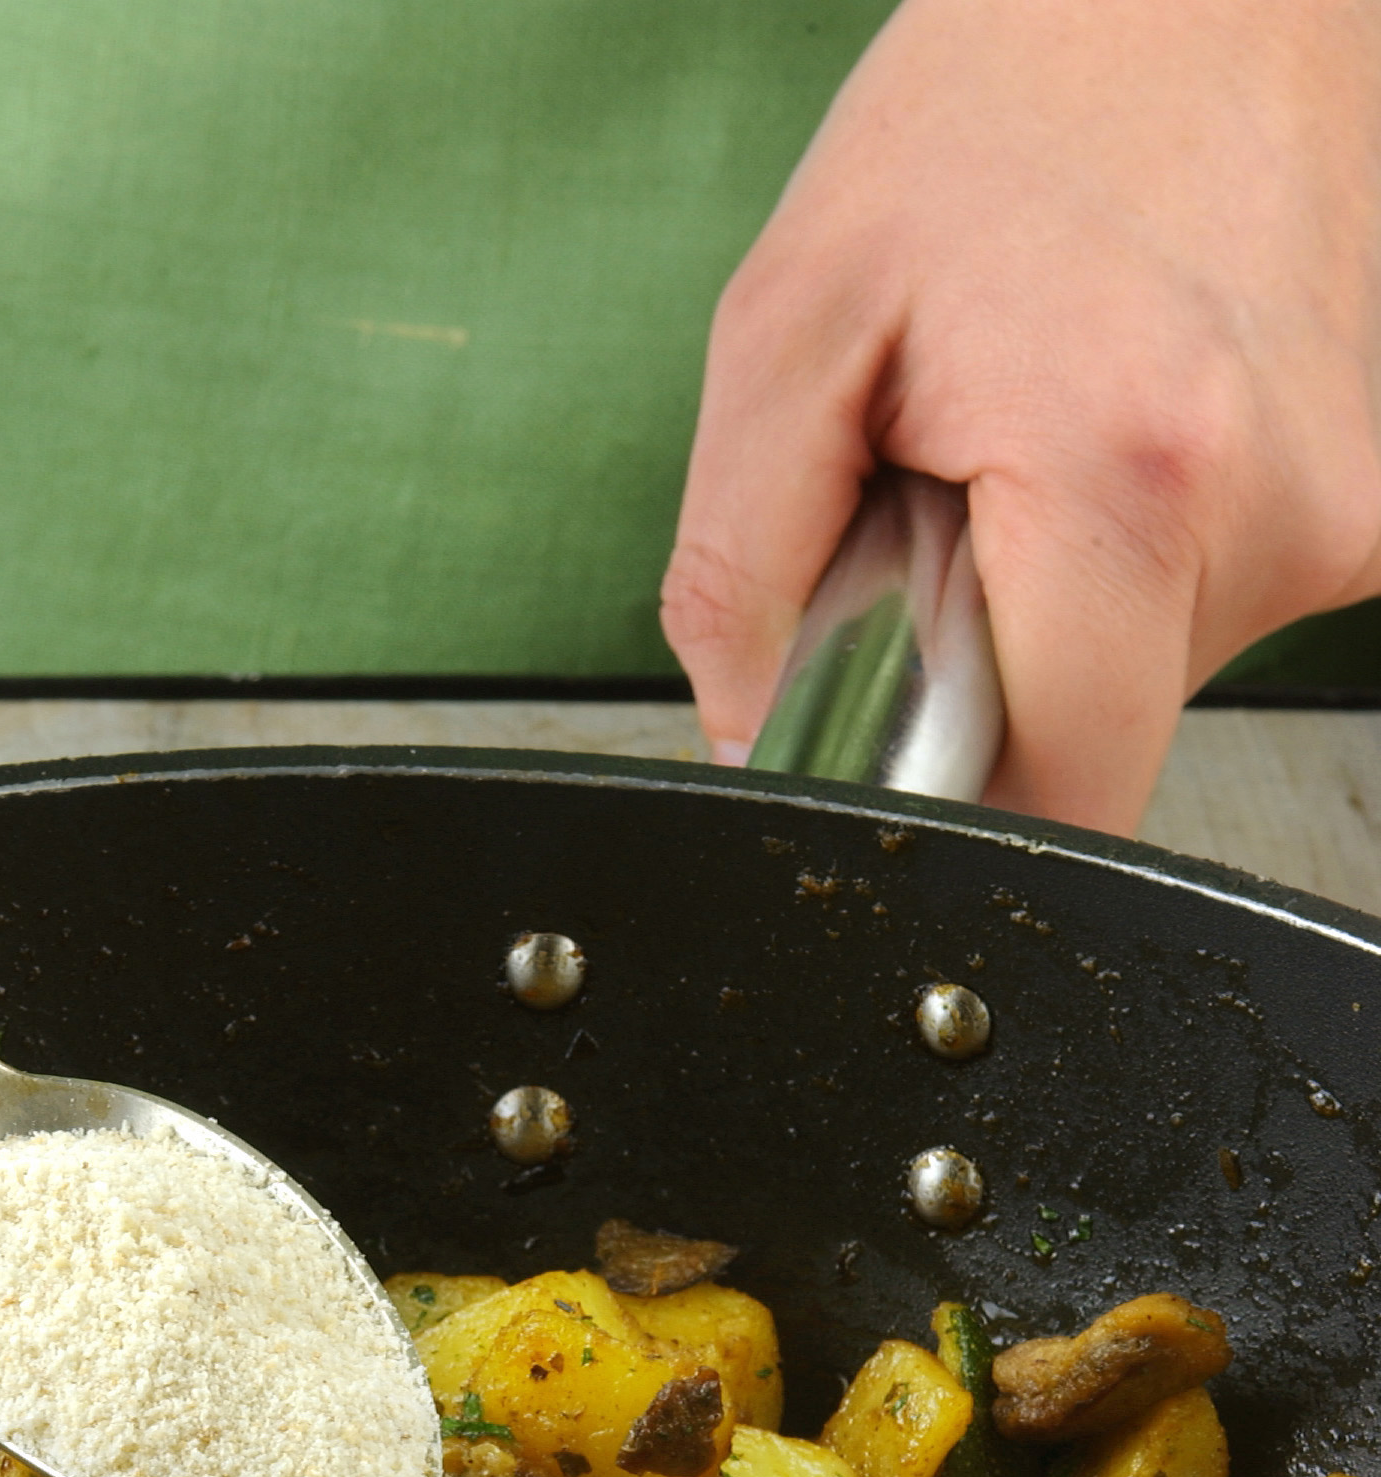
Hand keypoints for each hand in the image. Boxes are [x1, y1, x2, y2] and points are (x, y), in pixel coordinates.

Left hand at [660, 0, 1380, 833]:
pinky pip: (1207, 597)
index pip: (1055, 795)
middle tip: (949, 508)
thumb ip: (738, 568)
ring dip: (1061, 596)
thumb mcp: (791, 322)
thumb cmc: (1007, 101)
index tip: (888, 711)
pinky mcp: (1366, 499)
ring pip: (1151, 672)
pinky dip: (1128, 547)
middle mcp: (1275, 514)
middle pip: (1103, 744)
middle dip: (995, 676)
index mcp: (1129, 482)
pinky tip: (1102, 419)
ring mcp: (1344, 511)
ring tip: (1031, 429)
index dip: (949, 794)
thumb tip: (742, 732)